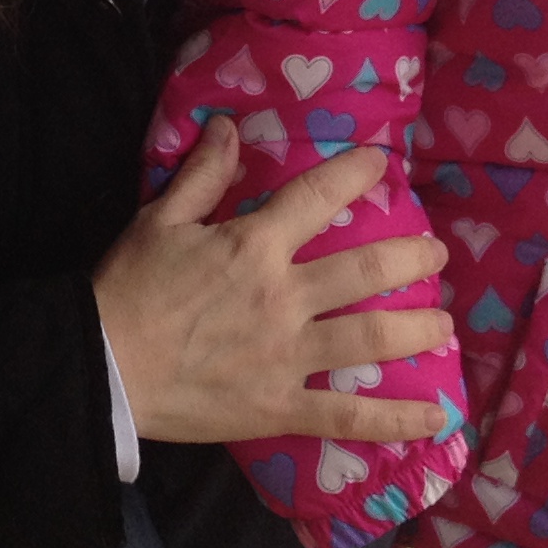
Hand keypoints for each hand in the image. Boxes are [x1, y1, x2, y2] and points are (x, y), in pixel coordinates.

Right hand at [92, 118, 453, 444]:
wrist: (102, 366)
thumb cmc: (126, 289)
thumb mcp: (158, 220)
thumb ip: (201, 174)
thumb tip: (229, 127)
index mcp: (254, 245)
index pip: (318, 196)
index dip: (355, 175)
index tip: (383, 165)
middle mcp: (284, 297)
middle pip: (365, 269)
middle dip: (410, 257)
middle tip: (436, 252)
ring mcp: (288, 355)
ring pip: (371, 338)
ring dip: (418, 329)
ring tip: (445, 324)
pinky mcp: (280, 407)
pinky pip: (348, 416)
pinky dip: (395, 421)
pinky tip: (435, 419)